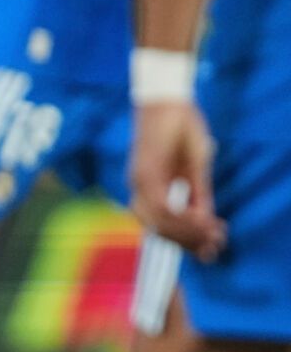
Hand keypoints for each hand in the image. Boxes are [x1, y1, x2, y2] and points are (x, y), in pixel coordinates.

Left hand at [130, 100, 223, 259]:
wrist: (167, 99)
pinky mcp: (145, 172)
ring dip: (188, 232)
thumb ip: (197, 192)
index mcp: (147, 189)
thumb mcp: (195, 167)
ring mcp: (139, 181)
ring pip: (160, 221)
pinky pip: (162, 205)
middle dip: (187, 243)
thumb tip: (204, 220)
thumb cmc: (180, 128)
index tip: (209, 251)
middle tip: (213, 251)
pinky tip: (202, 220)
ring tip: (212, 237)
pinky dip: (182, 216)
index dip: (185, 240)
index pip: (162, 225)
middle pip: (159, 229)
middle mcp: (138, 189)